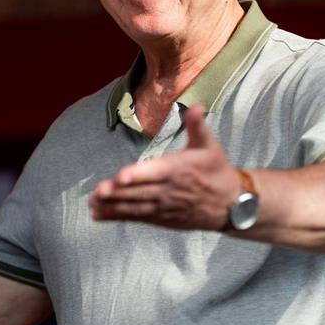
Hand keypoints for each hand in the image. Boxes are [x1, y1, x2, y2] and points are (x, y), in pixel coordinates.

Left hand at [89, 105, 242, 229]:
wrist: (231, 205)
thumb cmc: (217, 171)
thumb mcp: (210, 146)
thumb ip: (198, 126)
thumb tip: (196, 106)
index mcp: (179, 169)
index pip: (155, 172)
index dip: (138, 175)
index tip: (121, 177)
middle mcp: (170, 190)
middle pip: (140, 192)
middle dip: (118, 193)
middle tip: (98, 191)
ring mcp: (164, 207)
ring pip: (135, 207)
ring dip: (113, 206)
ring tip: (93, 204)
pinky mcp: (161, 218)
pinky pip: (137, 218)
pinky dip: (117, 217)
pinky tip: (98, 215)